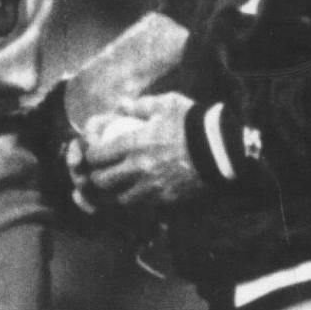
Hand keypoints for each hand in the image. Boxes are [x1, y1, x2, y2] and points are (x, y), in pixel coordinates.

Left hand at [83, 93, 201, 210]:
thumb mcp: (165, 104)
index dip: (90, 154)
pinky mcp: (166, 199)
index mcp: (133, 143)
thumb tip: (120, 105)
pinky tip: (140, 192)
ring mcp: (151, 187)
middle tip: (102, 171)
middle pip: (102, 181)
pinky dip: (137, 200)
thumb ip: (139, 105)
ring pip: (119, 199)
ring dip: (115, 192)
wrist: (221, 148)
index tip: (94, 151)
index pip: (95, 156)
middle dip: (96, 176)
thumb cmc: (192, 122)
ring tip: (119, 185)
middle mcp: (137, 168)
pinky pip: (143, 205)